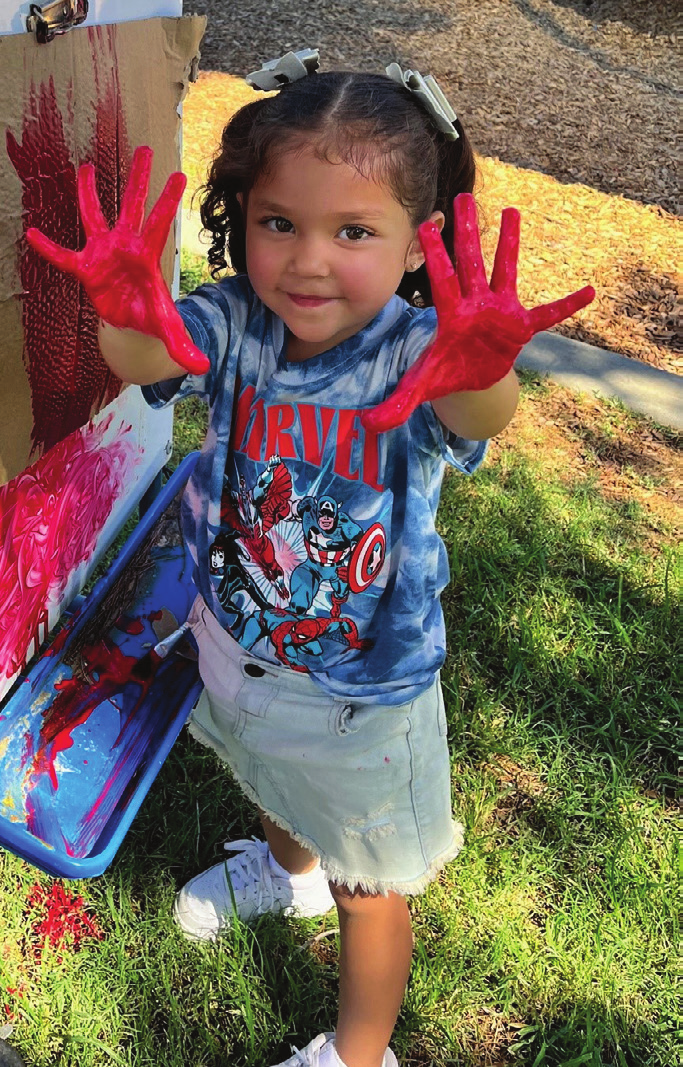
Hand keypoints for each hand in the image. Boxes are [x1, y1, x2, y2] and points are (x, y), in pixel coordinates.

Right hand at [26, 146, 209, 375]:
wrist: (132, 326)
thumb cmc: (151, 318)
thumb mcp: (168, 332)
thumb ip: (183, 348)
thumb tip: (202, 368)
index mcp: (147, 256)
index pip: (159, 223)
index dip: (167, 200)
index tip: (179, 174)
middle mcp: (125, 246)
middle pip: (132, 206)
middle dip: (138, 179)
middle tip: (145, 149)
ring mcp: (103, 254)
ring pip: (94, 217)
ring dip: (89, 193)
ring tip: (85, 167)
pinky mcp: (85, 268)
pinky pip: (63, 257)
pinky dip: (48, 248)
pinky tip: (31, 234)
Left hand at [361, 193, 594, 432]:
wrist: (472, 378)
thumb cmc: (447, 373)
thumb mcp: (421, 389)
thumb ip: (396, 405)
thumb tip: (366, 425)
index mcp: (451, 315)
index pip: (441, 281)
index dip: (434, 256)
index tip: (425, 225)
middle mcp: (475, 304)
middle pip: (470, 262)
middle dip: (467, 232)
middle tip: (463, 197)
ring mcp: (500, 311)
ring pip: (504, 271)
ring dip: (509, 244)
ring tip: (512, 212)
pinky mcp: (522, 326)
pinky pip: (548, 315)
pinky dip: (567, 306)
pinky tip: (589, 293)